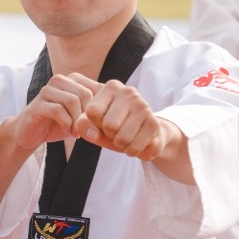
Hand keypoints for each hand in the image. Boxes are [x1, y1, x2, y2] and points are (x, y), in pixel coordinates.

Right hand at [2, 73, 96, 156]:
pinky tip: (67, 132)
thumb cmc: (58, 124)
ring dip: (78, 121)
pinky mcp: (38, 103)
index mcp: (74, 80)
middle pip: (86, 94)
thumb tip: (121, 113)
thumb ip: (97, 111)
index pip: (97, 88)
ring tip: (77, 133)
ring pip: (73, 101)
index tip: (101, 126)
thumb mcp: (81, 117)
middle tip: (90, 132)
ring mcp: (48, 90)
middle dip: (90, 116)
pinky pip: (58, 110)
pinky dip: (66, 124)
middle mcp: (61, 80)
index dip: (102, 109)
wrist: (29, 133)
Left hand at [69, 75, 192, 180]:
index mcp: (111, 87)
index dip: (94, 124)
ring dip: (121, 145)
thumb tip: (91, 133)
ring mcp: (144, 107)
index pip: (92, 112)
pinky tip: (136, 141)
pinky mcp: (154, 124)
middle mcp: (129, 92)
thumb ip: (84, 126)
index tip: (102, 122)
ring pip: (122, 139)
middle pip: (109, 126)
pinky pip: (134, 147)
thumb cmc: (114, 126)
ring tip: (126, 137)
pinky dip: (132, 151)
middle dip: (109, 135)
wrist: (144, 133)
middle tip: (116, 132)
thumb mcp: (94, 125)